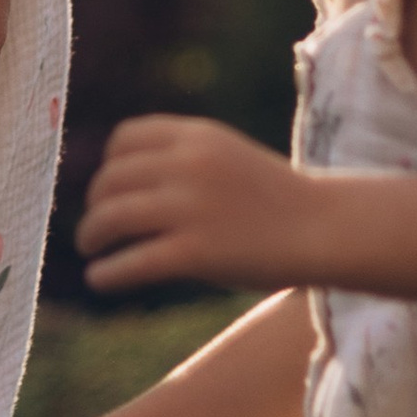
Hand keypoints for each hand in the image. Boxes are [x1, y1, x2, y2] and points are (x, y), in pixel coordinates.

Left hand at [76, 113, 324, 292]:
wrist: (326, 228)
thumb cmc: (278, 199)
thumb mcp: (229, 157)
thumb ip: (185, 159)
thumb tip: (122, 182)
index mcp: (197, 137)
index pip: (125, 139)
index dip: (107, 164)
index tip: (106, 188)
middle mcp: (188, 166)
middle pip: (110, 180)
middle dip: (95, 205)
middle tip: (94, 227)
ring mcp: (190, 209)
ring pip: (110, 218)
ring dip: (91, 236)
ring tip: (90, 250)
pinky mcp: (195, 253)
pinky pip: (132, 262)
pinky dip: (107, 273)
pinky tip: (100, 280)